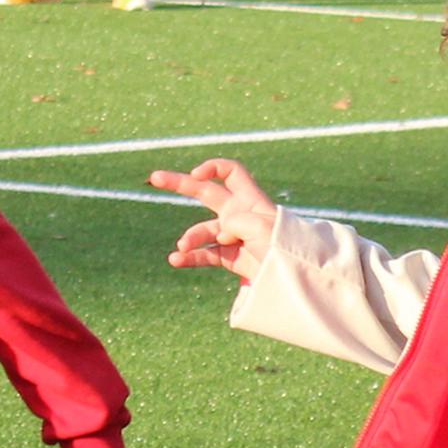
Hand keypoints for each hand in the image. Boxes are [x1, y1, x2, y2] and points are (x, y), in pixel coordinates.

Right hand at [148, 157, 281, 281]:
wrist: (294, 279)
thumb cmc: (283, 247)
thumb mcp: (259, 227)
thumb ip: (234, 222)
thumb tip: (219, 235)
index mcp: (250, 199)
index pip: (230, 172)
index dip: (212, 168)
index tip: (197, 175)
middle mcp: (240, 214)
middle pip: (206, 192)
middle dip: (179, 184)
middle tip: (153, 178)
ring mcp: (234, 236)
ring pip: (202, 231)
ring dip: (190, 238)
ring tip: (183, 248)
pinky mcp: (232, 258)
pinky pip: (205, 255)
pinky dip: (190, 257)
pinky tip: (176, 260)